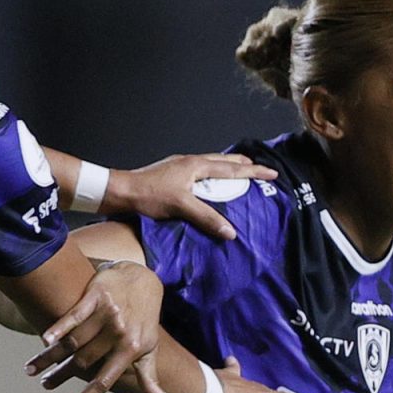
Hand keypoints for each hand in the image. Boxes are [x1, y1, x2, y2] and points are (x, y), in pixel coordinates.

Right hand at [25, 261, 170, 392]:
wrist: (142, 281)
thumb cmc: (144, 321)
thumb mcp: (149, 350)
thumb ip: (150, 379)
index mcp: (130, 350)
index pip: (104, 381)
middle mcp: (119, 334)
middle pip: (82, 362)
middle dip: (61, 376)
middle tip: (45, 384)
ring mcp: (107, 314)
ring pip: (73, 342)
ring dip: (50, 357)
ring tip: (32, 369)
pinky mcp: (96, 296)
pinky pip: (73, 315)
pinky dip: (58, 328)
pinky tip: (44, 340)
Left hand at [107, 154, 277, 239]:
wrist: (121, 191)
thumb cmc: (149, 196)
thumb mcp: (181, 206)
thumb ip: (207, 218)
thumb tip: (231, 232)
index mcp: (196, 165)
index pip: (232, 169)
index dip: (254, 172)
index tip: (272, 173)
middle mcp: (190, 162)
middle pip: (224, 161)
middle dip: (243, 165)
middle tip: (258, 169)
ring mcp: (180, 166)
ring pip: (212, 164)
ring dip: (228, 168)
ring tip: (238, 173)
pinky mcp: (172, 174)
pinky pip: (201, 170)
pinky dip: (213, 175)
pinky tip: (209, 183)